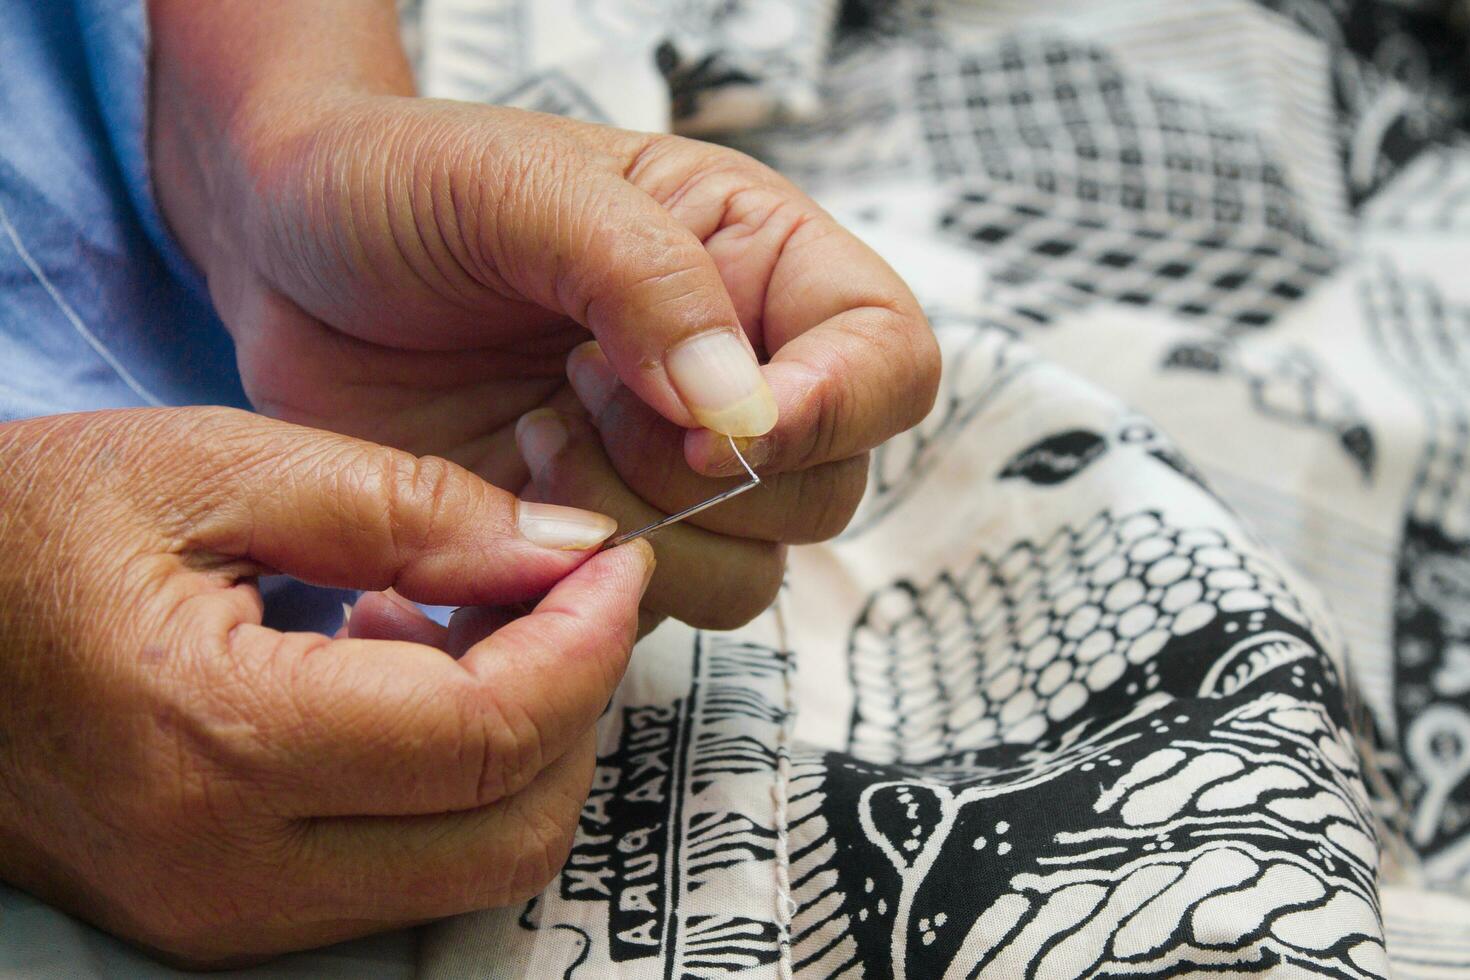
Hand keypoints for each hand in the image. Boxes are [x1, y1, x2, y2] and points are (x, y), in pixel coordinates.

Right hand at [0, 407, 652, 963]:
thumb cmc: (33, 525)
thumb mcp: (219, 466)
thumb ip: (413, 506)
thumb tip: (570, 554)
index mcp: (216, 735)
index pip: (488, 731)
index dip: (588, 642)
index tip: (616, 563)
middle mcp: (225, 866)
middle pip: (510, 828)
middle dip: (577, 705)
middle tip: (565, 592)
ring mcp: (221, 914)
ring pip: (475, 870)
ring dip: (521, 748)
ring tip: (468, 623)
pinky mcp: (223, 919)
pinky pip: (406, 875)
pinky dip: (456, 787)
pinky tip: (410, 678)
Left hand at [148, 0, 939, 629]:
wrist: (285, 253)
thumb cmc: (404, 185)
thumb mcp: (524, 188)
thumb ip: (647, 281)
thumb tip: (739, 412)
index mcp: (755, 267)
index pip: (887, 361)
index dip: (832, 410)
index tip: (715, 419)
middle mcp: (732, 381)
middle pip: (825, 493)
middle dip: (696, 475)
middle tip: (576, 393)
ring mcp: (661, 473)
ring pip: (744, 576)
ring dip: (631, 537)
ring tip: (526, 441)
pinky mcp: (586, 541)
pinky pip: (633, 620)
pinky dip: (568, 592)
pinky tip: (497, 502)